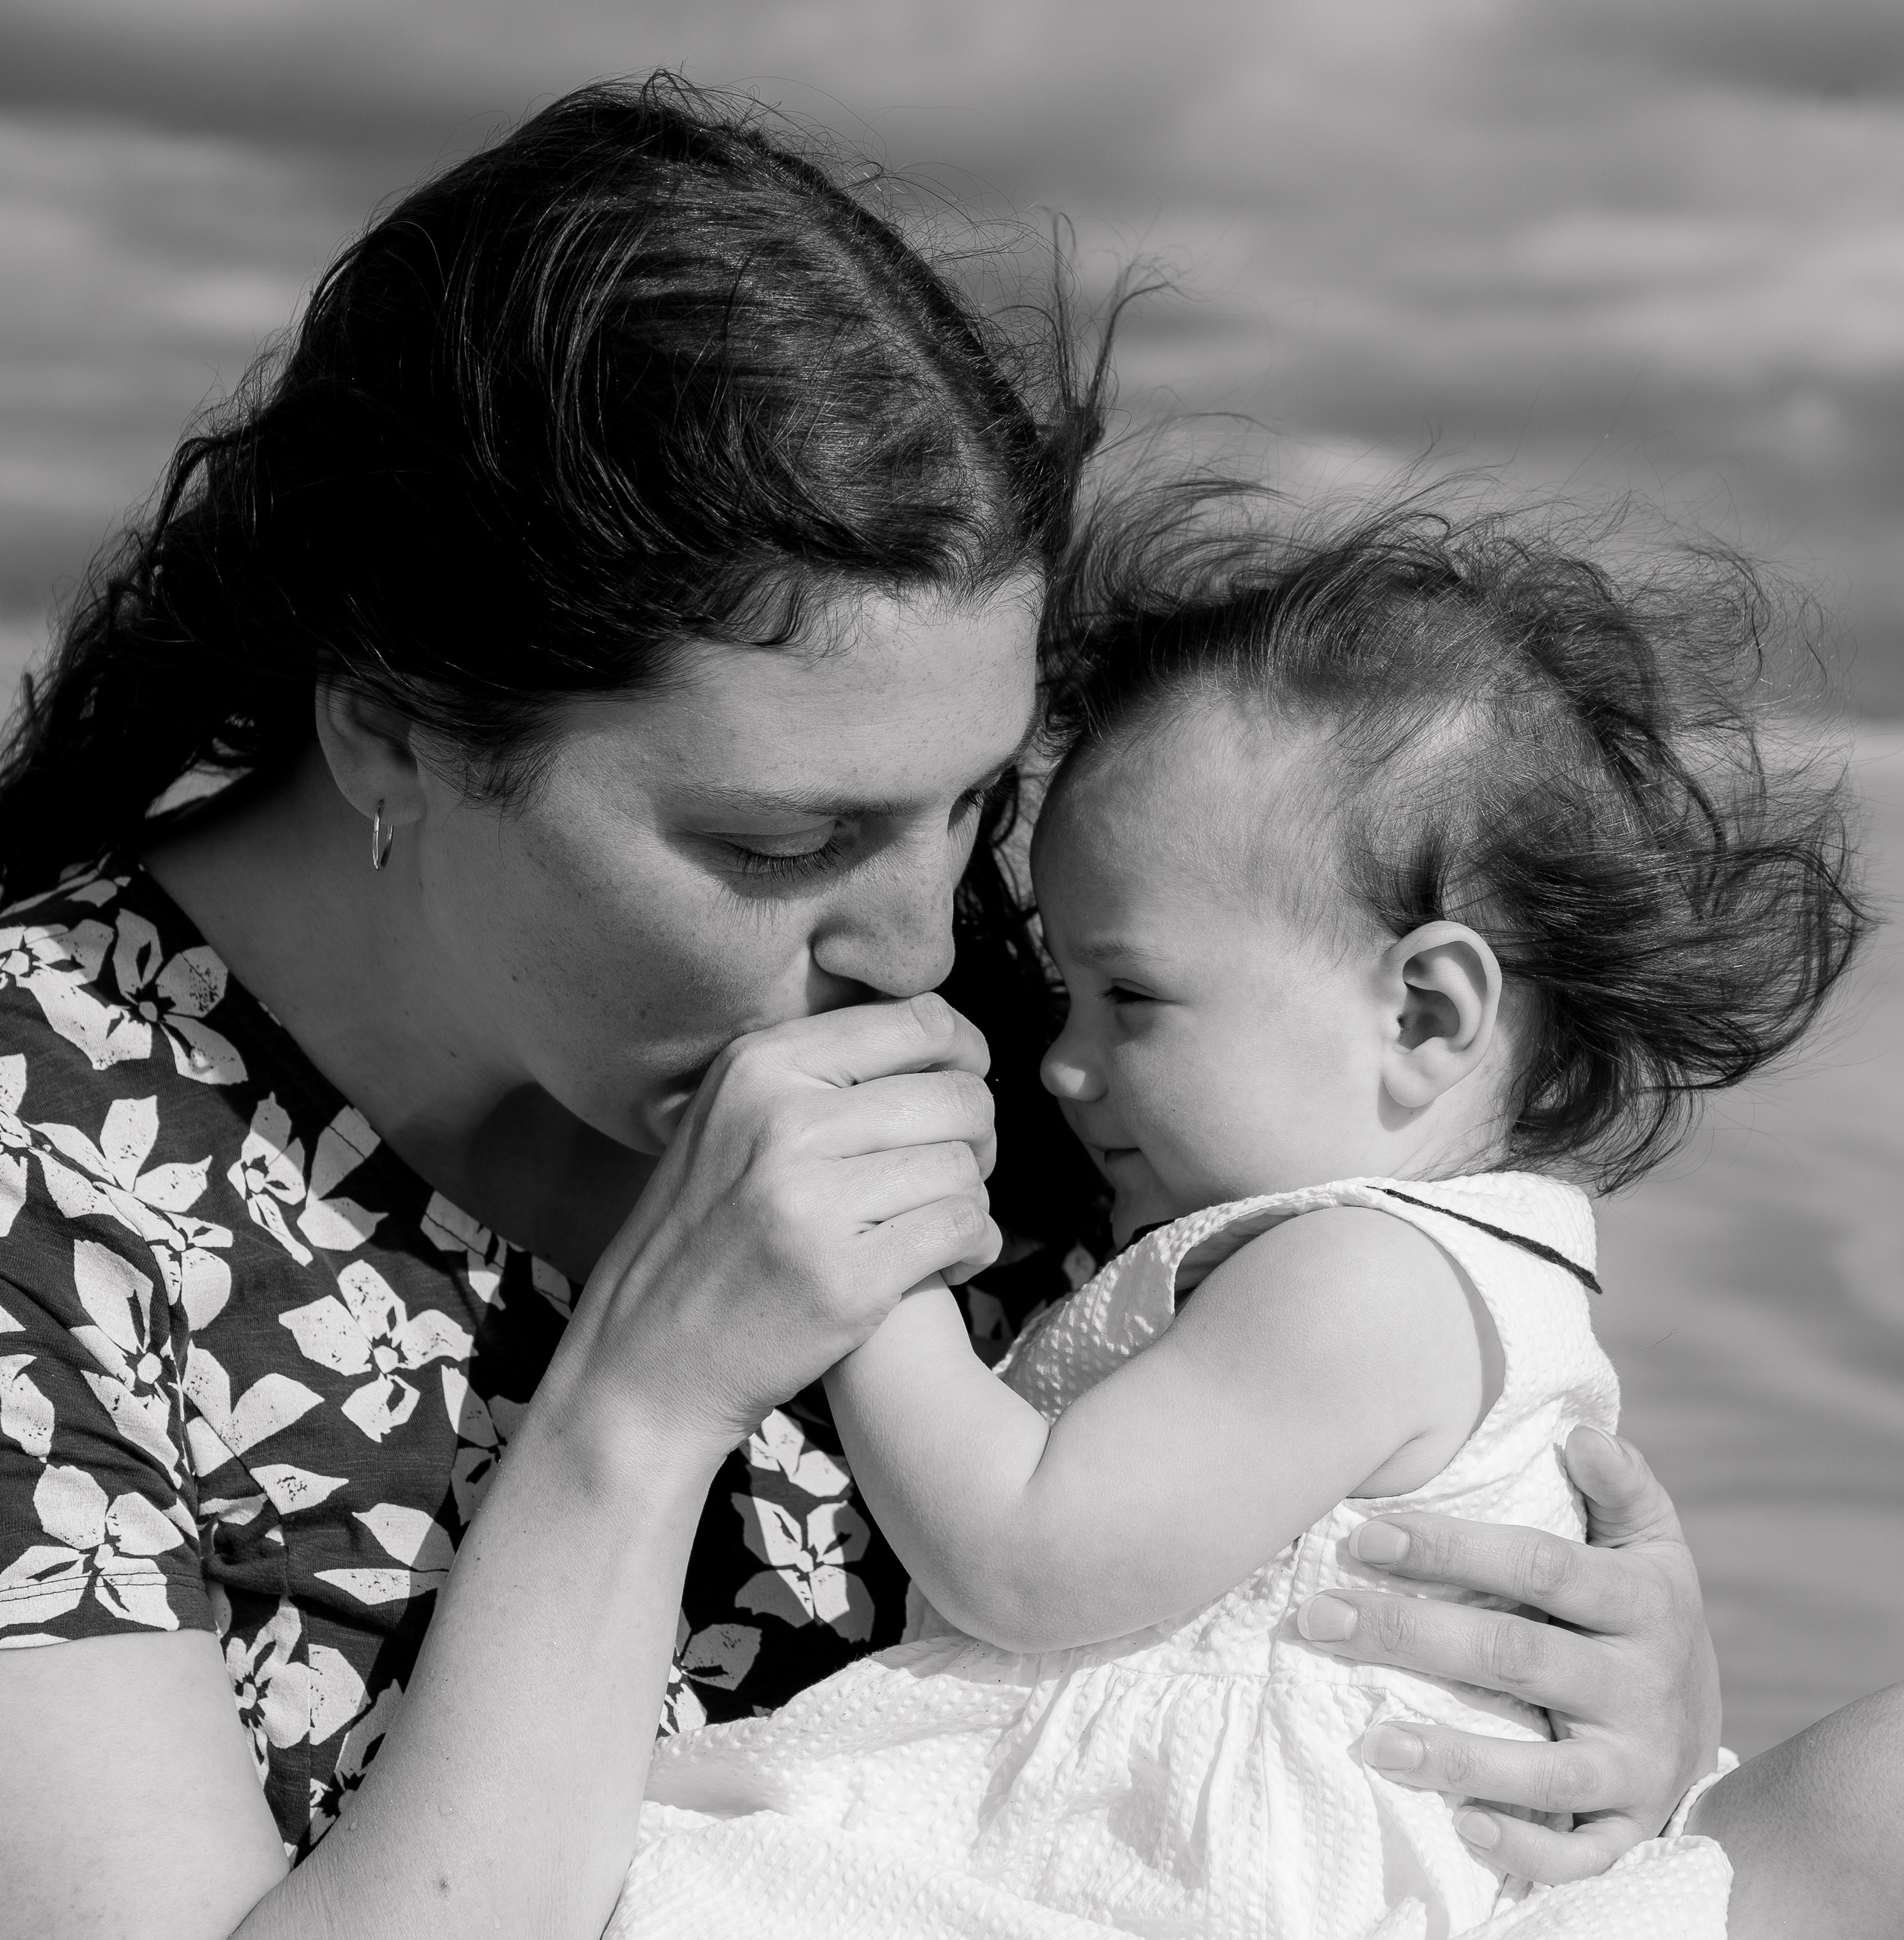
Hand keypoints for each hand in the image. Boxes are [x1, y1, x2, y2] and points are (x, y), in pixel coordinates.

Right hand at [560, 993, 1001, 1450]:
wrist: (649, 1358)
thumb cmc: (705, 1238)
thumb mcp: (731, 1121)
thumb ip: (817, 1074)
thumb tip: (937, 1033)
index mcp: (760, 1066)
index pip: (917, 1020)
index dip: (964, 1051)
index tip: (963, 1083)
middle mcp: (785, 1120)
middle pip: (956, 1095)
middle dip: (977, 1135)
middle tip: (956, 1170)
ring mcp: (815, 1200)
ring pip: (963, 1165)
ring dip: (972, 1197)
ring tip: (943, 1220)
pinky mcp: (849, 1276)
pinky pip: (962, 1229)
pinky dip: (974, 1246)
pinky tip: (950, 1260)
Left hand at [1295, 1426, 1720, 1883]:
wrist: (1704, 1722)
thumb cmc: (1642, 1611)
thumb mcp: (1652, 1543)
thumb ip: (1621, 1487)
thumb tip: (1579, 1432)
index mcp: (1643, 1602)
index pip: (1538, 1564)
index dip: (1451, 1547)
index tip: (1364, 1535)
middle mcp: (1642, 1685)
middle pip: (1518, 1656)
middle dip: (1411, 1636)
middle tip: (1320, 1618)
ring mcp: (1637, 1766)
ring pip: (1546, 1771)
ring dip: (1455, 1755)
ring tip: (1371, 1741)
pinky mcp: (1629, 1830)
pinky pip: (1578, 1854)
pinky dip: (1524, 1848)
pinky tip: (1460, 1826)